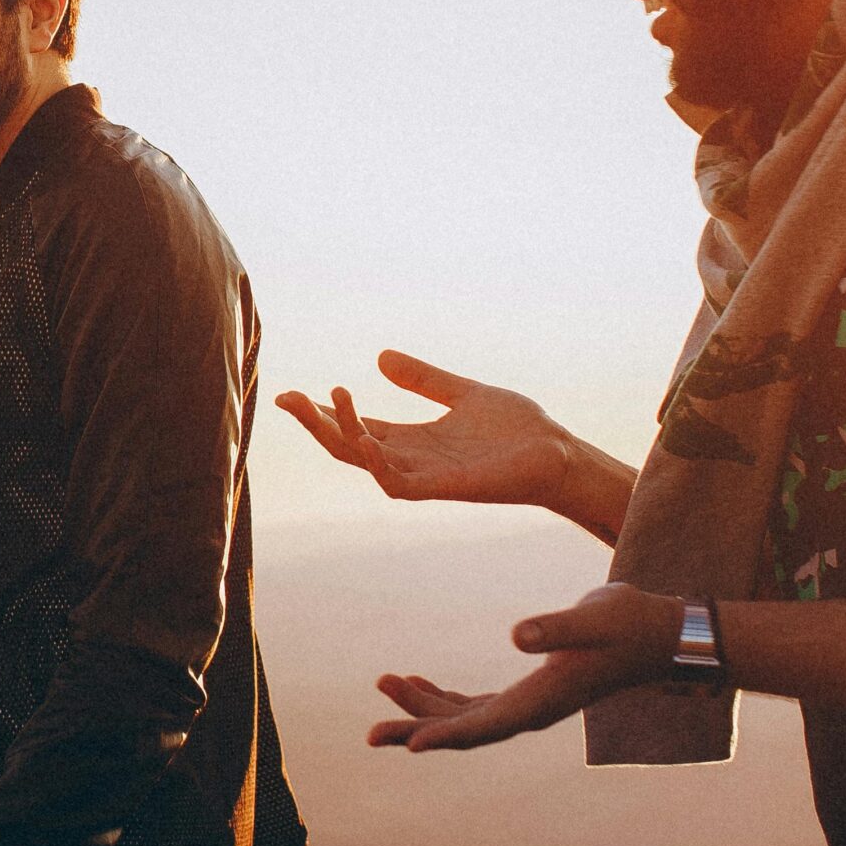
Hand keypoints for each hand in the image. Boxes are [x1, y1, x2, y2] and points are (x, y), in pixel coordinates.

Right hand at [276, 350, 580, 509]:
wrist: (557, 454)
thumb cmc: (516, 430)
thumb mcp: (462, 393)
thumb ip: (423, 378)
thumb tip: (380, 357)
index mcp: (413, 439)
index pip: (356, 427)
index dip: (324, 413)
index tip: (291, 394)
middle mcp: (411, 459)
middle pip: (348, 446)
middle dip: (316, 424)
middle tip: (288, 398)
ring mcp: (425, 476)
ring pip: (365, 462)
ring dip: (340, 435)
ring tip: (326, 401)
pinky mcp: (443, 488)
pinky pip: (398, 484)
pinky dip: (376, 464)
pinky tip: (365, 439)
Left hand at [366, 583, 679, 750]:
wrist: (659, 634)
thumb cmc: (629, 624)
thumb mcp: (594, 619)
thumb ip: (554, 628)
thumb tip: (515, 635)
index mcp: (542, 701)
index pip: (484, 726)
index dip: (444, 736)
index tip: (407, 746)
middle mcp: (531, 710)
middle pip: (464, 730)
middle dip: (417, 729)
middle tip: (370, 733)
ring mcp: (529, 703)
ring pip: (465, 717)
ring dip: (423, 706)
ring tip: (384, 685)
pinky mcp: (530, 688)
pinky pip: (476, 703)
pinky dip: (445, 697)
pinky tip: (418, 681)